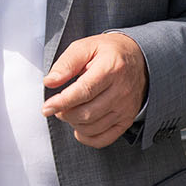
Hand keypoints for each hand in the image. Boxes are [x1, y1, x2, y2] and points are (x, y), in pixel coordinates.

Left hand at [42, 33, 147, 147]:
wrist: (139, 59)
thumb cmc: (109, 52)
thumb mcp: (86, 46)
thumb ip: (66, 63)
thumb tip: (50, 82)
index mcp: (111, 68)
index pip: (84, 91)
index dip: (62, 102)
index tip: (46, 107)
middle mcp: (122, 90)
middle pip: (87, 113)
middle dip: (65, 113)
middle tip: (58, 105)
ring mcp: (126, 107)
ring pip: (93, 127)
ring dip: (74, 123)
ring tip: (69, 110)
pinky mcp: (127, 119)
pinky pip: (104, 138)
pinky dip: (87, 137)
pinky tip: (79, 126)